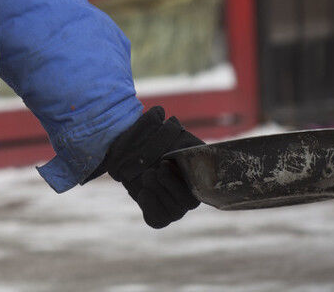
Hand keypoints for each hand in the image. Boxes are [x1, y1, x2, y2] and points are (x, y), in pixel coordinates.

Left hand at [100, 107, 202, 227]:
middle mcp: (190, 191)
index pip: (206, 186)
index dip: (185, 179)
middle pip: (189, 203)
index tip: (165, 163)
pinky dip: (150, 208)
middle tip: (155, 169)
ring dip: (158, 194)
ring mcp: (174, 204)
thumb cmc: (145, 136)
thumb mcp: (152, 126)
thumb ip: (158, 121)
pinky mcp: (157, 212)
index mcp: (197, 170)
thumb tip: (159, 112)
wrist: (127, 150)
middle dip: (170, 186)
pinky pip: (157, 220)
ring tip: (146, 176)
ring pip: (174, 212)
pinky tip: (143, 192)